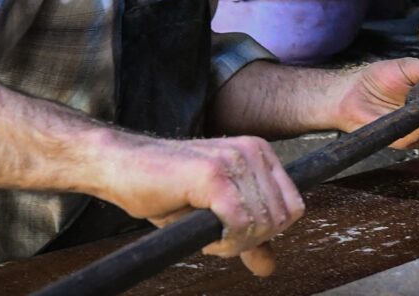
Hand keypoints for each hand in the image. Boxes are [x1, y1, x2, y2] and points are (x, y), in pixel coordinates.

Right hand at [99, 132, 304, 275]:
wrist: (125, 166)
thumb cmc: (168, 188)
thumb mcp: (216, 211)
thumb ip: (247, 233)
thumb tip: (270, 267)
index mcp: (261, 153)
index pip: (293, 207)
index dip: (267, 233)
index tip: (237, 236)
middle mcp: (254, 151)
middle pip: (279, 220)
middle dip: (250, 241)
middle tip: (217, 240)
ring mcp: (235, 160)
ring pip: (261, 224)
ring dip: (233, 244)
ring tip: (207, 236)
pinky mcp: (213, 175)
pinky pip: (239, 224)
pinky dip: (224, 243)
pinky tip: (204, 238)